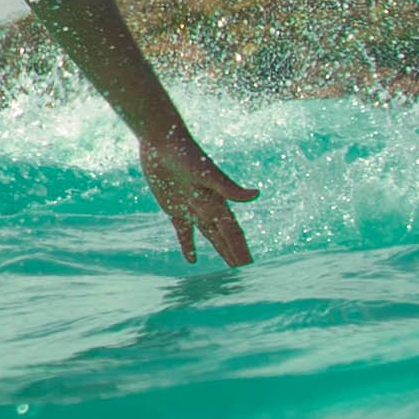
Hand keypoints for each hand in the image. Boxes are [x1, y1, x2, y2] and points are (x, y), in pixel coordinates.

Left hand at [139, 134, 259, 265]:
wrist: (162, 140)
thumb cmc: (186, 153)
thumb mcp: (207, 171)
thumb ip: (229, 187)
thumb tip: (256, 195)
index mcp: (219, 202)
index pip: (233, 234)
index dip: (241, 251)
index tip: (251, 269)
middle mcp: (209, 207)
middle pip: (225, 238)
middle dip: (235, 256)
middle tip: (245, 277)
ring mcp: (192, 208)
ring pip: (209, 236)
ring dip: (219, 251)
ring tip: (228, 270)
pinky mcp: (174, 207)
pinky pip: (184, 231)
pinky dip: (188, 245)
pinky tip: (191, 260)